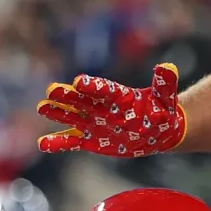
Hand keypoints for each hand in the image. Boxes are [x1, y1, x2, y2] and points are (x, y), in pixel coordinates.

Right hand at [37, 63, 187, 157]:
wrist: (157, 131)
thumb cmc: (162, 112)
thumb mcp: (166, 99)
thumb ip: (164, 85)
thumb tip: (168, 68)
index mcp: (120, 96)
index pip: (104, 89)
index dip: (93, 86)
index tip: (80, 81)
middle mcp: (102, 107)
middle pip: (82, 100)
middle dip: (68, 96)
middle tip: (52, 90)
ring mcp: (94, 123)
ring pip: (73, 117)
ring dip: (58, 113)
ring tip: (42, 107)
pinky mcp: (91, 139)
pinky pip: (72, 141)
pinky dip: (59, 142)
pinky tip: (43, 143)